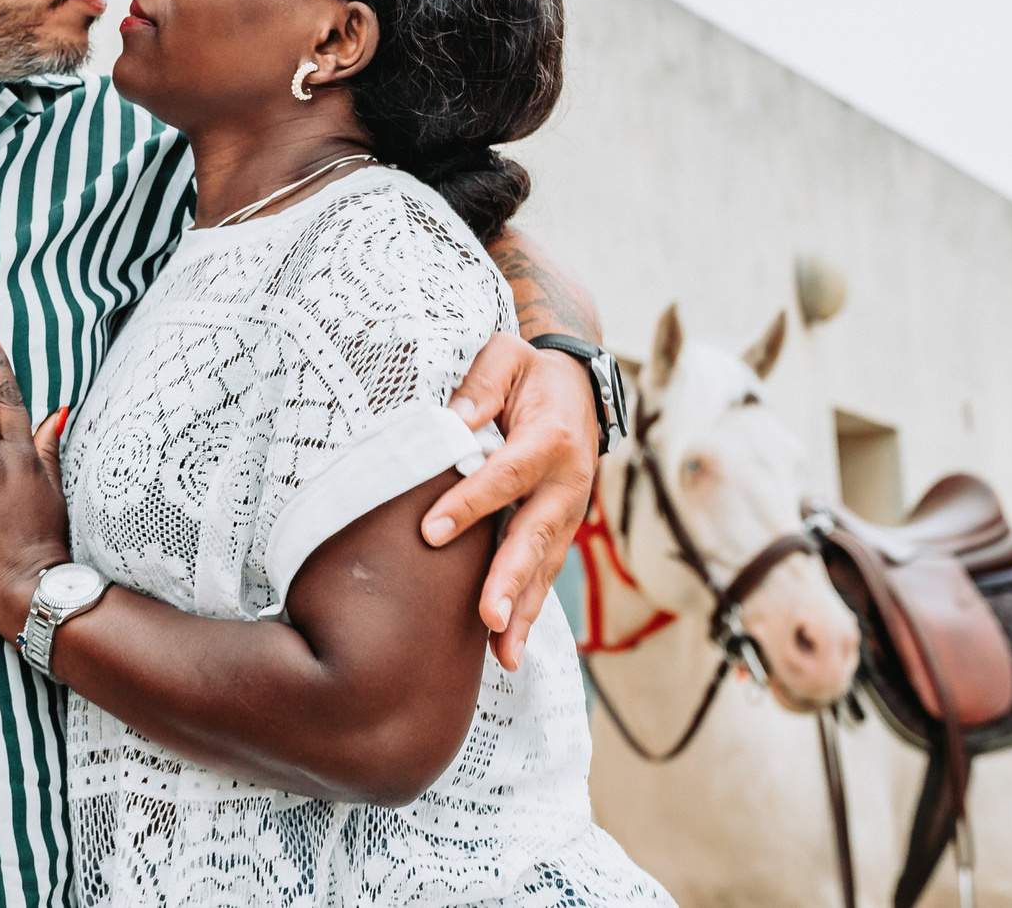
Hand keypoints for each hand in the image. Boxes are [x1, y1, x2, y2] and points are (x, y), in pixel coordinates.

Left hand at [423, 337, 599, 672]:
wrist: (580, 385)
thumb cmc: (531, 373)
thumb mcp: (507, 357)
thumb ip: (481, 384)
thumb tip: (453, 422)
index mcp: (549, 438)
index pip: (505, 476)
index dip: (469, 504)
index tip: (430, 531)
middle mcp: (567, 483)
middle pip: (533, 536)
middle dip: (509, 580)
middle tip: (487, 617)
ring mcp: (568, 512)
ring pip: (544, 567)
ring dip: (523, 611)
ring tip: (502, 654)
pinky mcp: (561, 530)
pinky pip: (545, 573)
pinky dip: (529, 610)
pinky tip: (506, 648)